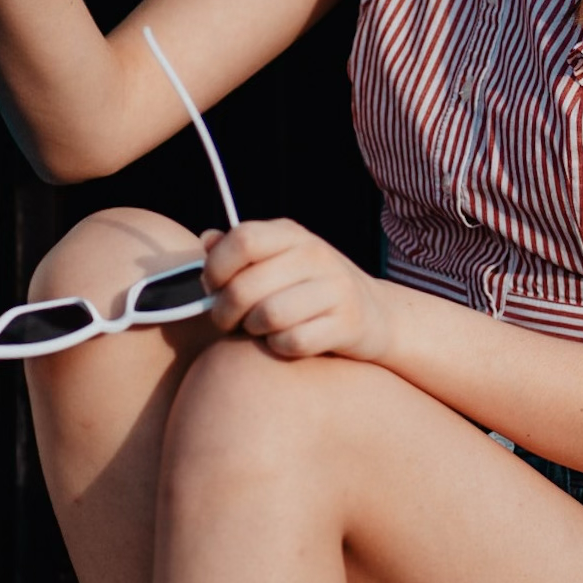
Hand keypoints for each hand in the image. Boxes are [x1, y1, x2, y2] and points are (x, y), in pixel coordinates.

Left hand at [200, 220, 394, 363]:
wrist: (375, 314)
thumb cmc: (309, 288)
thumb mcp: (278, 259)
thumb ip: (241, 249)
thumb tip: (207, 239)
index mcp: (292, 234)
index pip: (242, 240)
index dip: (216, 267)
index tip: (212, 287)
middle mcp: (315, 255)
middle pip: (246, 286)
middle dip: (225, 311)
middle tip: (226, 321)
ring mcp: (335, 289)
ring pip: (268, 316)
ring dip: (253, 330)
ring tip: (257, 329)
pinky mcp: (347, 324)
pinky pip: (292, 342)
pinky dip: (279, 348)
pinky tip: (283, 342)